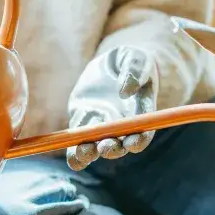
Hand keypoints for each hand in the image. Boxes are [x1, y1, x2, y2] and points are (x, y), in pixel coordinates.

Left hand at [66, 47, 157, 170]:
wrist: (110, 61)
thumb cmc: (130, 59)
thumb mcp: (135, 58)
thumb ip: (134, 72)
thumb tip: (124, 92)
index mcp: (139, 115)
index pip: (142, 135)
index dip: (138, 141)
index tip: (132, 141)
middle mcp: (120, 126)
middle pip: (118, 146)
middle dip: (112, 149)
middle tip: (106, 146)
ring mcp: (100, 126)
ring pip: (95, 147)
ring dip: (90, 153)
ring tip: (84, 150)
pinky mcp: (81, 121)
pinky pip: (77, 141)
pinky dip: (74, 152)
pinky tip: (73, 155)